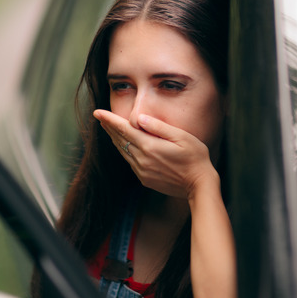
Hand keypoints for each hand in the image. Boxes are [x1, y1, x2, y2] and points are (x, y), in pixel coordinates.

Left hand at [93, 109, 219, 198]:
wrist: (199, 185)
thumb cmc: (195, 158)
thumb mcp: (181, 137)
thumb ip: (158, 127)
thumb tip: (139, 118)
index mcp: (149, 146)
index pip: (124, 129)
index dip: (109, 120)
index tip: (97, 112)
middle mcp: (141, 159)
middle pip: (120, 140)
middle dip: (109, 127)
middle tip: (99, 117)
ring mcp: (142, 171)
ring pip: (123, 151)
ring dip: (114, 139)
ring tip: (108, 129)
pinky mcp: (144, 179)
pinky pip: (130, 162)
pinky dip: (124, 151)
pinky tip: (123, 146)